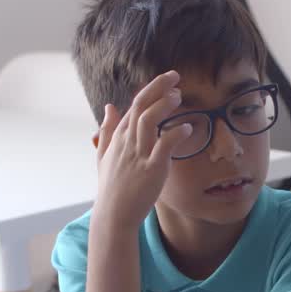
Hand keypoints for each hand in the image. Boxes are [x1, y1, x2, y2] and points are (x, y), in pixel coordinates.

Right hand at [92, 72, 192, 230]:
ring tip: (179, 96)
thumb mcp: (103, 155)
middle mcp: (127, 141)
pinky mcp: (151, 169)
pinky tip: (186, 127)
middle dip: (158, 88)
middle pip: (141, 105)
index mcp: (119, 136)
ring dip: (164, 105)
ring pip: (149, 121)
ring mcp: (138, 155)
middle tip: (176, 77)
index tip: (167, 81)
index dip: (151, 90)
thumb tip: (108, 106)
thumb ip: (107, 130)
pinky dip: (175, 134)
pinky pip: (164, 146)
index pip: (134, 105)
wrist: (114, 214)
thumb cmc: (111, 186)